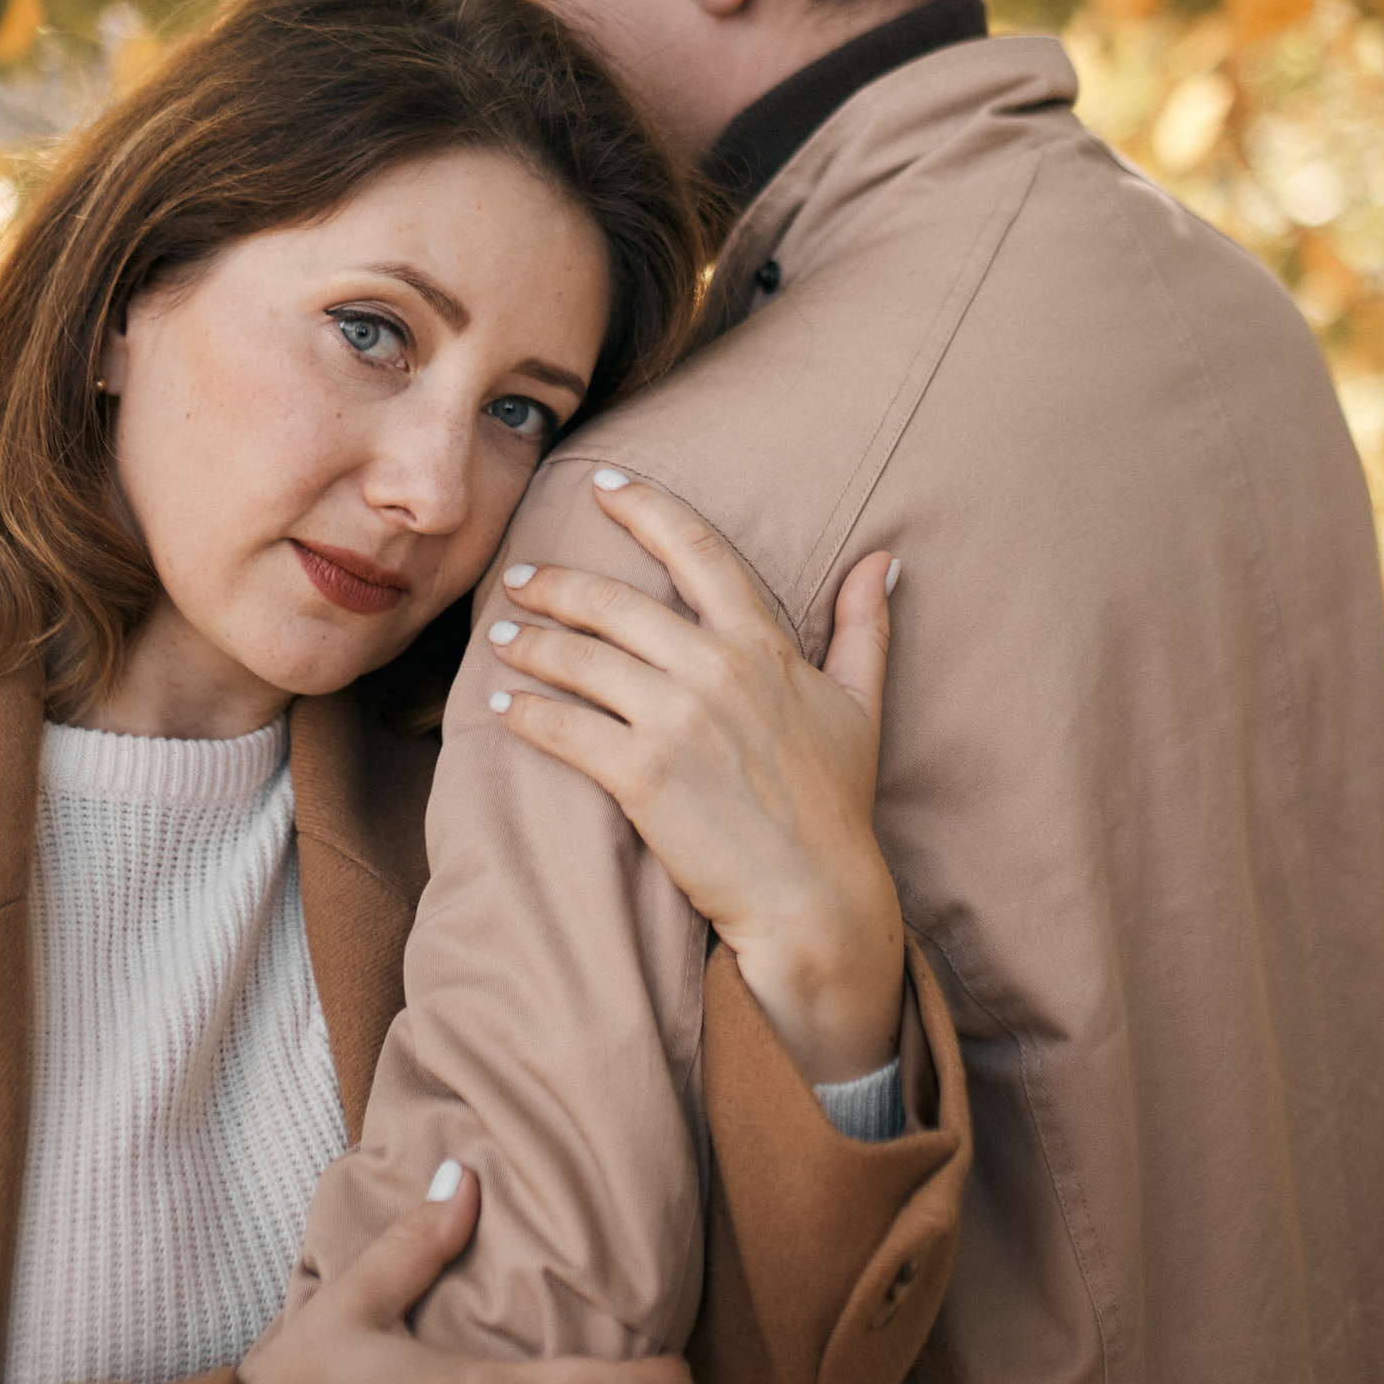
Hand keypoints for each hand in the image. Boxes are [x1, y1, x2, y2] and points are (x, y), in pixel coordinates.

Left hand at [482, 475, 905, 1086]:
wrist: (815, 898)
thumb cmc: (836, 805)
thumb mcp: (861, 704)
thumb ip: (865, 625)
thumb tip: (883, 558)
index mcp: (763, 645)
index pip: (698, 550)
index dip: (645, 507)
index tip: (603, 484)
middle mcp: (716, 670)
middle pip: (614, 603)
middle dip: (555, 583)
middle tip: (519, 577)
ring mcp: (676, 721)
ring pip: (579, 660)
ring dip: (529, 645)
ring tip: (502, 639)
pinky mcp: (641, 776)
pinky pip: (563, 728)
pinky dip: (524, 714)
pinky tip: (500, 709)